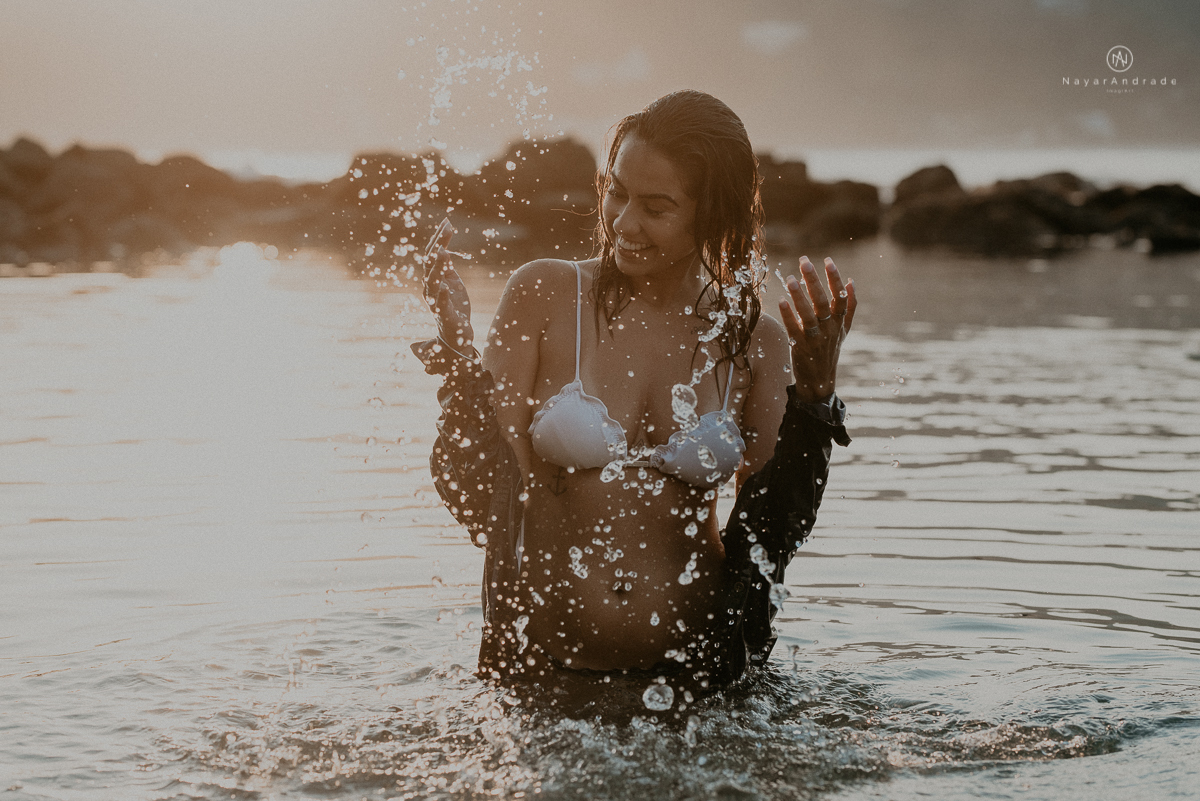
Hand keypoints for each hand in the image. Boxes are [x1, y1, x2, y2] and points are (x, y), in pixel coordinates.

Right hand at [423, 222, 474, 353]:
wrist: (456, 334)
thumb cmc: (454, 306)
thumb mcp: (452, 281)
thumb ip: (447, 266)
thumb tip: (444, 246)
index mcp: (432, 278)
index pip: (431, 254)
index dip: (438, 238)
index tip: (447, 222)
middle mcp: (429, 288)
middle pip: (430, 264)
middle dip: (438, 246)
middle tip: (446, 230)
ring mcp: (435, 302)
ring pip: (432, 282)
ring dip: (437, 267)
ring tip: (442, 252)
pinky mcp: (444, 315)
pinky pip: (441, 304)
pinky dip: (442, 294)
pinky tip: (445, 285)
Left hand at [779, 256, 856, 402]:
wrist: (820, 381)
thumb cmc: (830, 349)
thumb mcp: (843, 329)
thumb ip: (850, 306)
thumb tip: (851, 281)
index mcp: (839, 322)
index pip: (840, 297)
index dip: (835, 279)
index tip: (828, 261)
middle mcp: (829, 329)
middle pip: (823, 302)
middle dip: (814, 281)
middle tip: (804, 262)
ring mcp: (815, 339)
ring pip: (808, 315)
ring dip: (799, 296)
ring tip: (789, 279)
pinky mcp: (800, 348)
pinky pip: (794, 329)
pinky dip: (788, 315)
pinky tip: (781, 301)